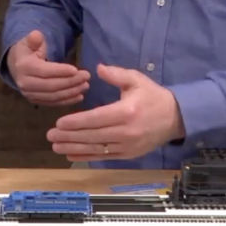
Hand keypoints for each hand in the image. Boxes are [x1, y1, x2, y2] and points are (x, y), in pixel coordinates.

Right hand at [6, 30, 89, 105]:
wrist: (16, 65)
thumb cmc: (27, 51)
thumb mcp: (28, 41)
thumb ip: (34, 39)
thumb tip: (37, 35)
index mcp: (23, 67)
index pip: (44, 71)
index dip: (60, 71)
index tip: (76, 69)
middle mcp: (25, 84)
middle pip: (51, 85)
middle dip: (70, 82)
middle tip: (86, 77)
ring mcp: (29, 94)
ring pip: (53, 96)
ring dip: (71, 92)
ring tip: (85, 85)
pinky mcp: (35, 101)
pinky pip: (53, 103)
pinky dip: (67, 101)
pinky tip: (79, 96)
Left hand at [46, 63, 183, 160]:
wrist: (176, 118)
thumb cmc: (153, 96)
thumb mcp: (136, 79)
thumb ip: (116, 74)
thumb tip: (97, 69)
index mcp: (126, 111)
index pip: (95, 119)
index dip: (76, 122)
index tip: (59, 123)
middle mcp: (126, 131)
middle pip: (92, 136)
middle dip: (69, 137)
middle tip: (50, 136)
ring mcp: (127, 146)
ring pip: (96, 149)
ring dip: (74, 148)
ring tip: (56, 147)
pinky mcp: (129, 155)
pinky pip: (105, 157)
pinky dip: (87, 156)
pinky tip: (71, 154)